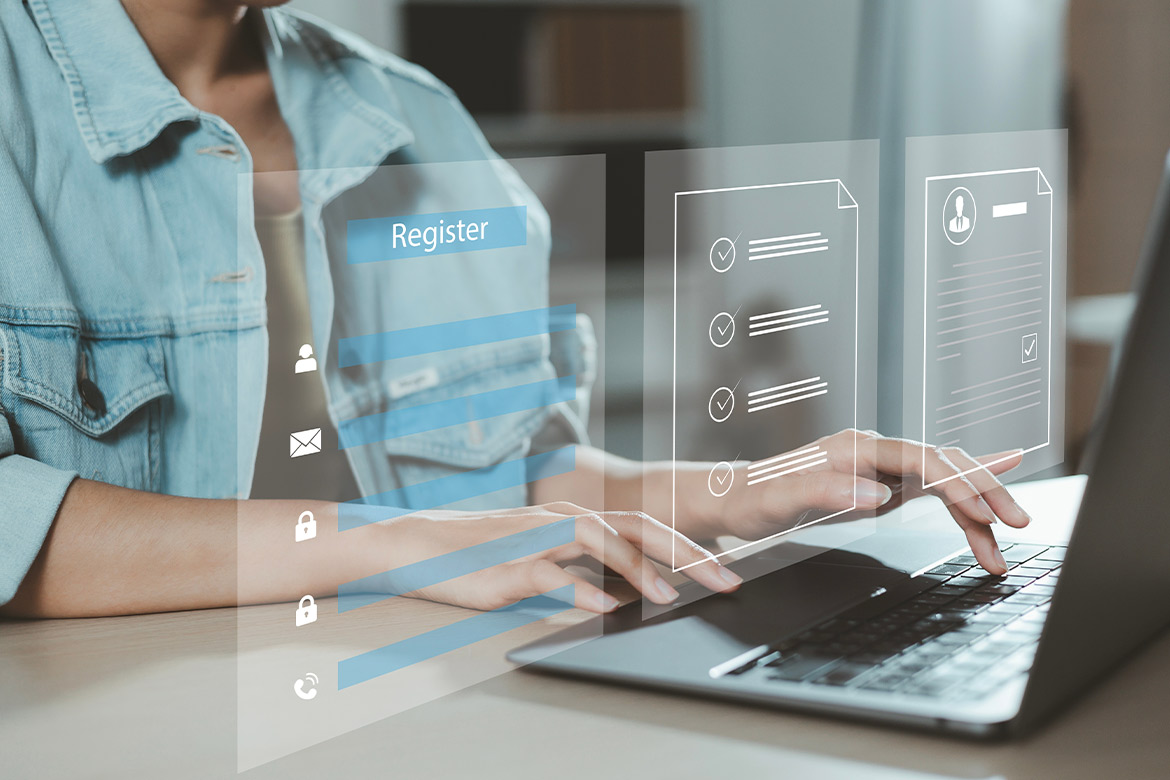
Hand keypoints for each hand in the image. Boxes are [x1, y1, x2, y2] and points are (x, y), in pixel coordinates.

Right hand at [392, 502, 742, 612]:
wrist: (420, 545)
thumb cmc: (482, 555)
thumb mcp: (542, 559)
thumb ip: (583, 569)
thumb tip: (625, 592)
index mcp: (575, 520)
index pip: (644, 526)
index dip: (688, 545)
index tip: (725, 568)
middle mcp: (563, 521)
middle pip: (636, 527)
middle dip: (686, 553)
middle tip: (725, 579)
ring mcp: (537, 539)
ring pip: (600, 542)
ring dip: (639, 569)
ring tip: (670, 596)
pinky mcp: (509, 565)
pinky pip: (551, 575)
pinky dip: (580, 591)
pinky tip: (604, 608)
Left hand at [707, 429, 1031, 574]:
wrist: (739, 500)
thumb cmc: (754, 497)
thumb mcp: (779, 499)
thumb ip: (825, 490)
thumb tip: (875, 493)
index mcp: (855, 448)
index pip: (921, 459)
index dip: (958, 480)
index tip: (984, 508)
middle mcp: (875, 452)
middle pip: (945, 465)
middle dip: (985, 492)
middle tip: (1018, 522)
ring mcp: (884, 469)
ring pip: (945, 484)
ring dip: (976, 515)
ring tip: (999, 554)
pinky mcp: (887, 486)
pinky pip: (934, 497)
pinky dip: (959, 515)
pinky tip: (987, 520)